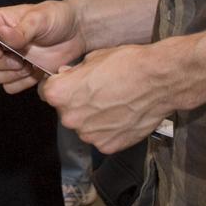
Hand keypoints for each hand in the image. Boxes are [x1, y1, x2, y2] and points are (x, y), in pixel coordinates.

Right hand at [0, 0, 85, 94]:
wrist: (75, 34)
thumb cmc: (56, 17)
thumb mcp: (41, 17)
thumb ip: (22, 29)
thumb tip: (3, 35)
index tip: (0, 51)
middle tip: (20, 60)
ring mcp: (5, 60)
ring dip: (6, 76)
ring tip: (27, 67)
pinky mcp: (16, 75)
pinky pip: (7, 87)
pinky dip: (20, 84)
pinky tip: (35, 73)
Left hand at [40, 42, 177, 153]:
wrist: (159, 81)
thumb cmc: (126, 63)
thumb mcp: (93, 58)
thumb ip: (74, 73)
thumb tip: (66, 77)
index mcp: (60, 94)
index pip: (47, 92)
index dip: (58, 86)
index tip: (70, 83)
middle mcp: (69, 118)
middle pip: (65, 111)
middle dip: (75, 102)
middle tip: (97, 92)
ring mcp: (88, 135)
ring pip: (83, 126)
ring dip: (92, 118)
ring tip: (113, 103)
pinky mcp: (107, 147)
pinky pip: (101, 137)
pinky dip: (108, 129)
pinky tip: (122, 116)